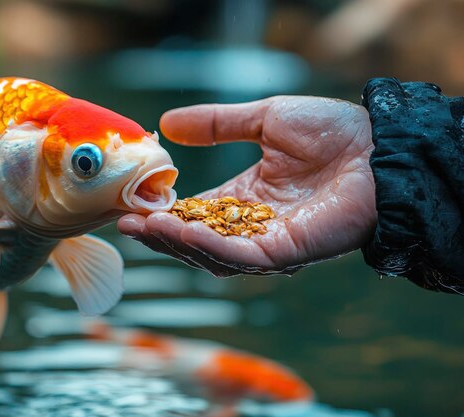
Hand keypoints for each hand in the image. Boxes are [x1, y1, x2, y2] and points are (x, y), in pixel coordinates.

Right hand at [118, 96, 376, 275]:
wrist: (379, 146)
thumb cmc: (332, 132)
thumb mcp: (264, 119)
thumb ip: (218, 124)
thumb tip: (167, 124)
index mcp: (244, 198)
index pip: (193, 213)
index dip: (161, 212)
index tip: (129, 204)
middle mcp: (251, 226)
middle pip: (194, 241)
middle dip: (158, 235)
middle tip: (125, 222)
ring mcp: (267, 244)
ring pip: (210, 255)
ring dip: (174, 243)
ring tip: (142, 227)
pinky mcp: (285, 254)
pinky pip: (239, 257)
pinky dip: (207, 247)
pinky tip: (179, 231)